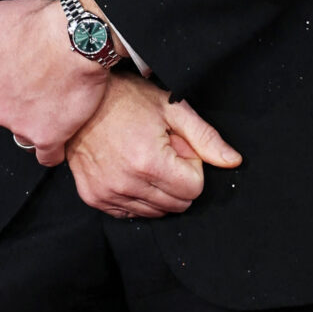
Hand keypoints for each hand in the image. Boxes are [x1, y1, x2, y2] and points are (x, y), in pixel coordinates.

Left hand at [0, 0, 107, 160]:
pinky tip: (62, 135)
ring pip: (27, 133)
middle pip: (9, 115)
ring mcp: (21, 125)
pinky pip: (48, 155)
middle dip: (25, 106)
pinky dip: (55, 149)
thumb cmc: (39, 24)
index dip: (12, 87)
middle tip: (47, 88)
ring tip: (60, 104)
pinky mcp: (47, 136)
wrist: (75, 36)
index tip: (27, 79)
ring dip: (41, 123)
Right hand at [66, 77, 241, 218]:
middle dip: (176, 180)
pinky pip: (129, 213)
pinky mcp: (94, 197)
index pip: (194, 189)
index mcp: (150, 162)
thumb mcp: (172, 109)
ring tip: (142, 158)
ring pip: (155, 212)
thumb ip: (206, 138)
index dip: (191, 166)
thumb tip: (233, 161)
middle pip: (177, 205)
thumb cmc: (127, 99)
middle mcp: (127, 183)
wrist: (79, 101)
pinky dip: (135, 197)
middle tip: (161, 151)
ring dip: (157, 189)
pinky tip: (128, 170)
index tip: (177, 147)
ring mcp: (108, 193)